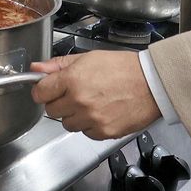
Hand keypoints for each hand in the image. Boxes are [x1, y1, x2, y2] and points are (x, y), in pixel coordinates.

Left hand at [30, 50, 160, 140]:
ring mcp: (92, 119)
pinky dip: (91, 125)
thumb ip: (59, 65)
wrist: (153, 84)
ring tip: (91, 103)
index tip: (47, 90)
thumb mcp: (89, 58)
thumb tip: (37, 68)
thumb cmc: (124, 68)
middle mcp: (79, 101)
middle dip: (59, 102)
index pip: (40, 93)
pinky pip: (86, 133)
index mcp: (73, 80)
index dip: (42, 91)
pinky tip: (102, 112)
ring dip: (74, 115)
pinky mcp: (104, 132)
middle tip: (74, 94)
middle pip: (51, 111)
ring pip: (67, 124)